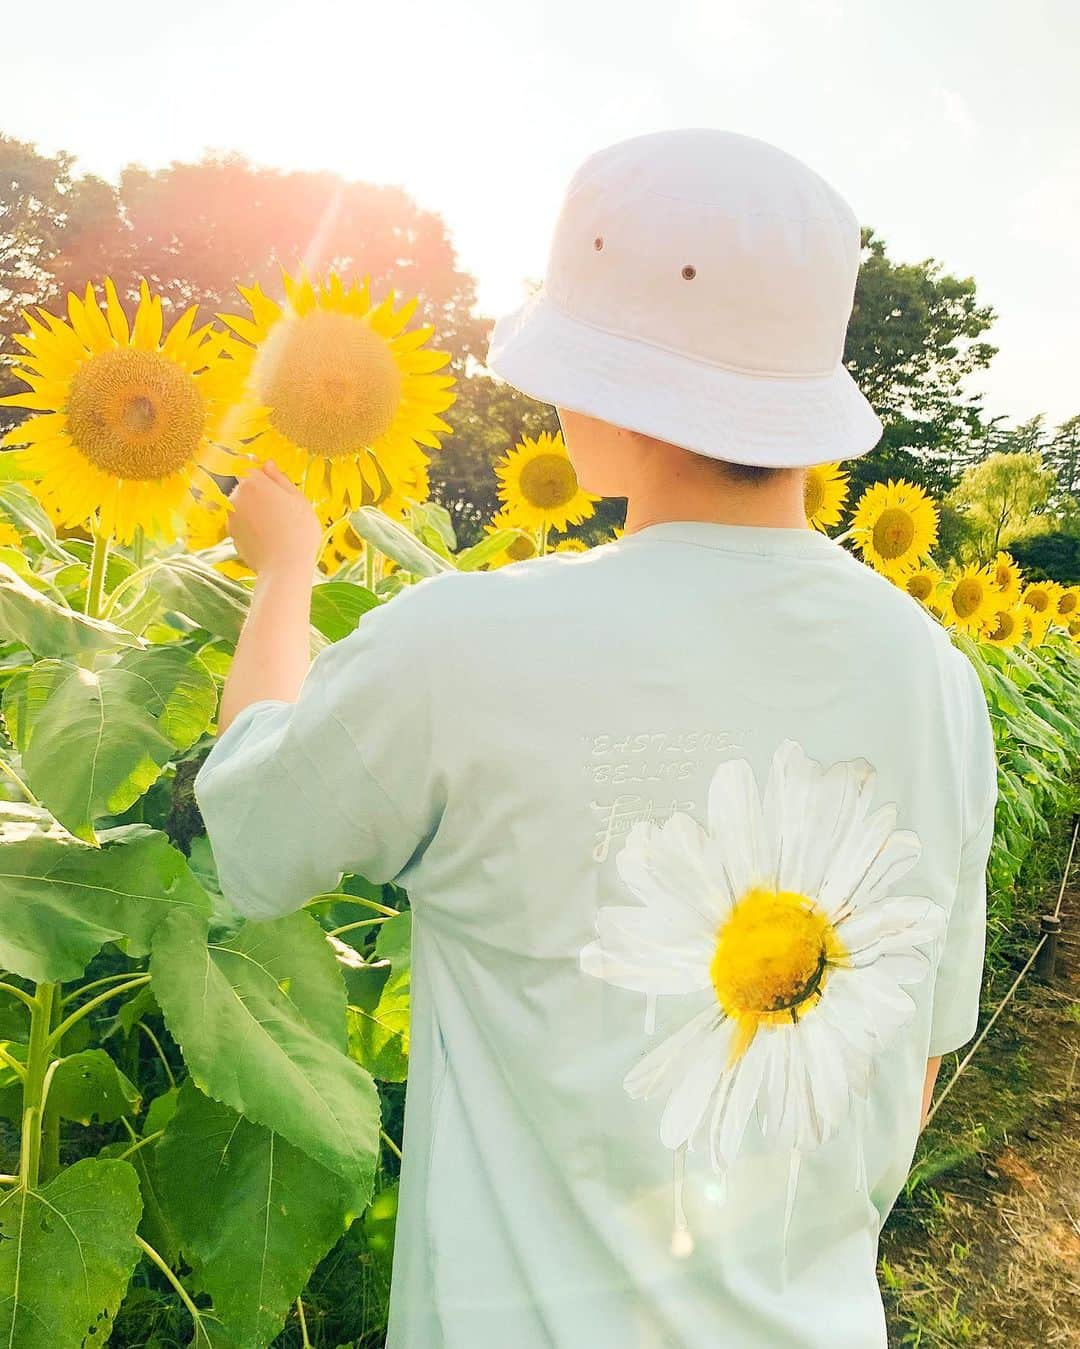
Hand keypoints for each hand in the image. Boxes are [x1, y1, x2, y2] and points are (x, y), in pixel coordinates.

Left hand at [226, 462, 322, 576]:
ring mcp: (231, 516)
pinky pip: (242, 524)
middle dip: (260, 495)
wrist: (284, 567)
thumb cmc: (298, 531)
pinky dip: (252, 528)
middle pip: (245, 488)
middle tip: (282, 512)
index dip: (263, 477)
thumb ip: (280, 478)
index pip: (250, 467)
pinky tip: (268, 538)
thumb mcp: (298, 499)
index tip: (275, 488)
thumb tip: (267, 464)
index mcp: (253, 482)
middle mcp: (236, 496)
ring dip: (255, 512)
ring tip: (276, 528)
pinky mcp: (231, 535)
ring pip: (243, 507)